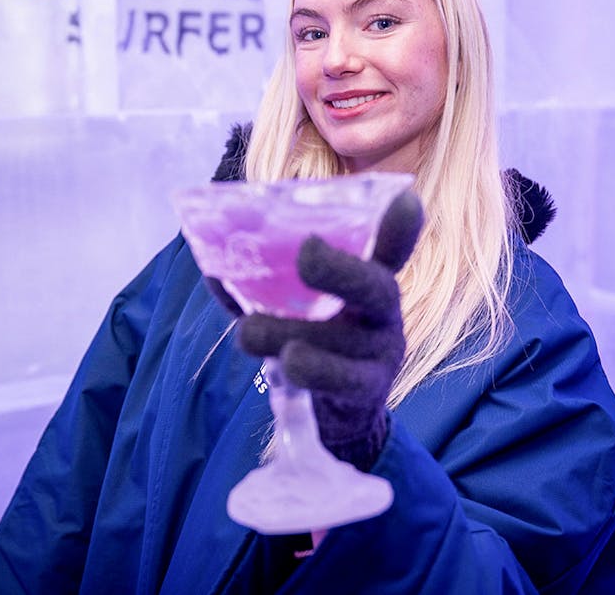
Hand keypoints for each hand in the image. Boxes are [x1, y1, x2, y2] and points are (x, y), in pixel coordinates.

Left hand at [235, 189, 423, 470]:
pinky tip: (286, 361)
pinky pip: (341, 378)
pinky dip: (311, 367)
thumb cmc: (314, 346)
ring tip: (247, 331)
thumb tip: (210, 267)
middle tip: (306, 252)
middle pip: (375, 286)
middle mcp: (382, 313)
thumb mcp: (292, 311)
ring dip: (288, 329)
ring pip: (342, 336)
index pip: (391, 248)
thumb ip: (259, 289)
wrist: (338, 416)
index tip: (404, 197)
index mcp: (367, 281)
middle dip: (338, 268)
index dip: (400, 226)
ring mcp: (380, 354)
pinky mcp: (367, 391)